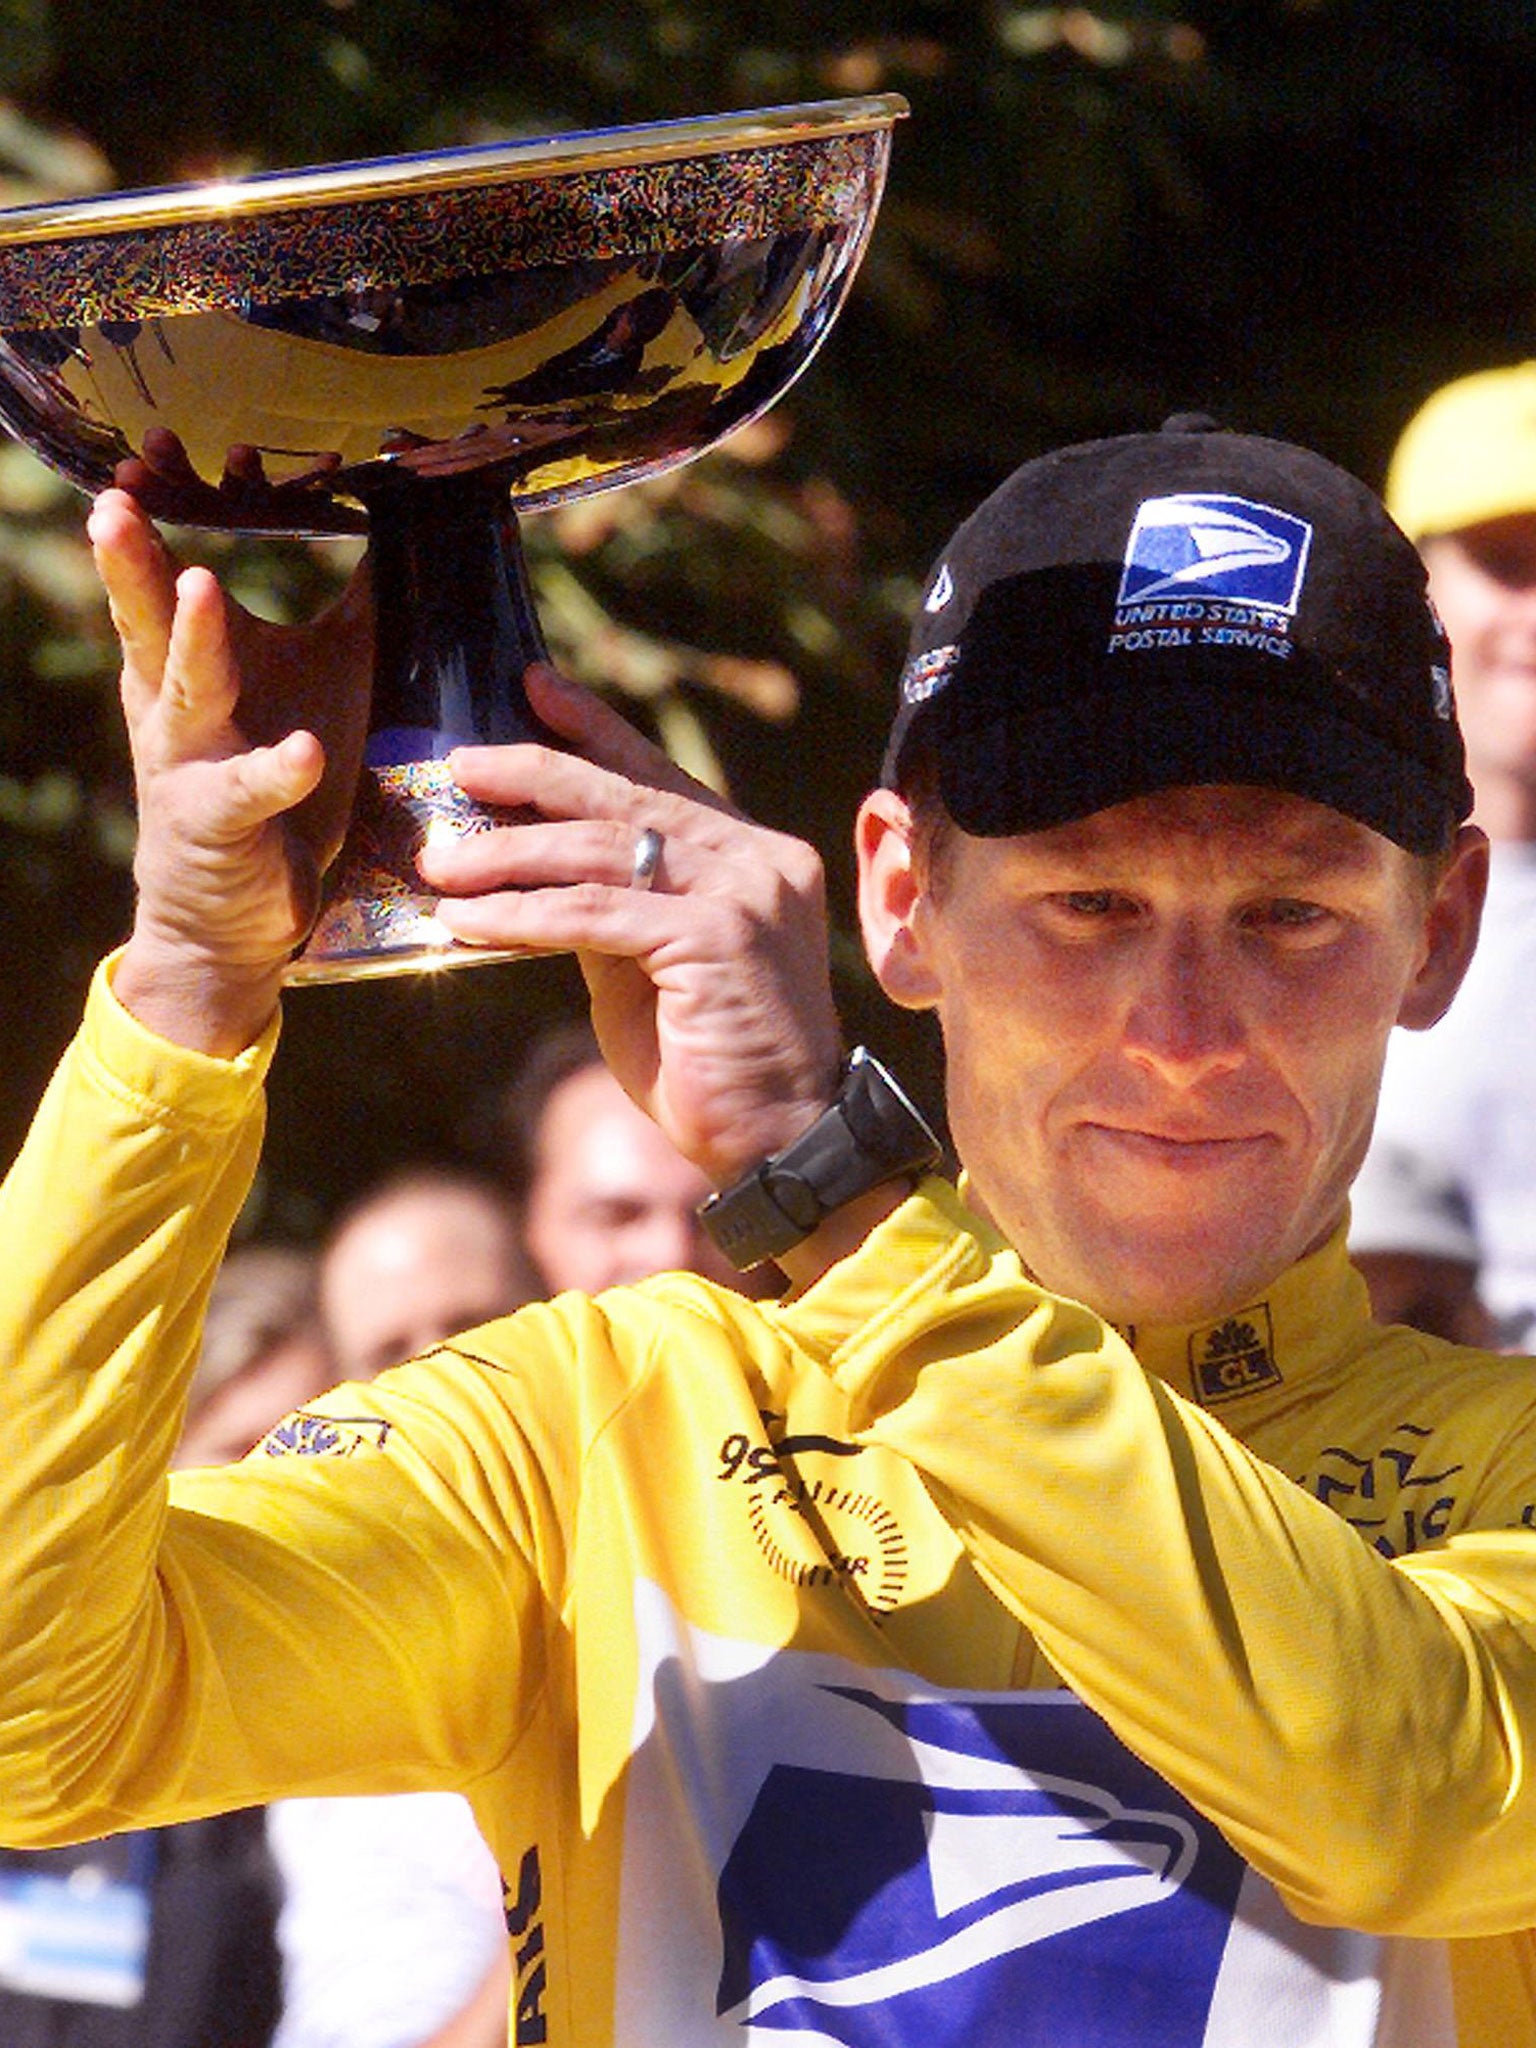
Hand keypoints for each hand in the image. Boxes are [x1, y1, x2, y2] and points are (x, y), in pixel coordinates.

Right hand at [91, 489, 372, 1054]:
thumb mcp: (314, 685)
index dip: (158, 514)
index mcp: (188, 663)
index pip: (162, 574)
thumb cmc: (275, 787)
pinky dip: (274, 771)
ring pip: (185, 694)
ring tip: (203, 585)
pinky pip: (248, 793)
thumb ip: (348, 611)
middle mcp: (173, 706)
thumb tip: (404, 530)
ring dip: (193, 641)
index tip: (155, 448)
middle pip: (145, 620)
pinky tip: (301, 752)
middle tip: (115, 501)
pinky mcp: (221, 825)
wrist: (229, 916)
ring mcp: (190, 765)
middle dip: (131, 562)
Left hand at [419, 666, 845, 1186]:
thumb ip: (609, 909)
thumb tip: (533, 870)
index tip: (532, 689)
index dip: (594, 730)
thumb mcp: (648, 967)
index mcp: (752, 855)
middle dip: (535, 773)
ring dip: (509, 853)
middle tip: (462, 762)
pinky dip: (522, 915)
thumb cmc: (709, 1062)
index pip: (660, 778)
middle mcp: (758, 860)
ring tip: (441, 861)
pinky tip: (466, 923)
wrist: (777, 1140)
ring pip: (604, 852)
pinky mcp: (717, 939)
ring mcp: (744, 895)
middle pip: (627, 797)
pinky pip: (596, 915)